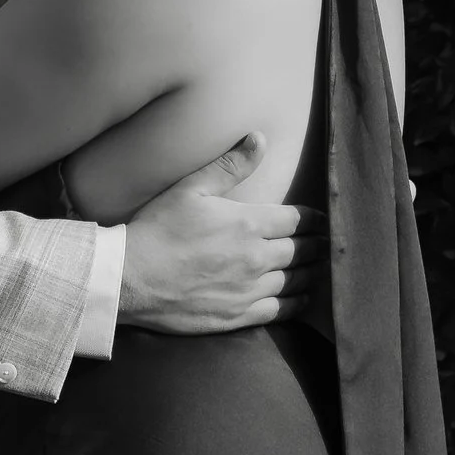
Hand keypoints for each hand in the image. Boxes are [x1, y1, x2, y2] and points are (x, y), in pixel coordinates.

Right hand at [117, 136, 320, 333]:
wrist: (128, 278)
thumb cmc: (156, 229)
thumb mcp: (190, 189)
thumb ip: (230, 166)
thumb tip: (260, 138)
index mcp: (248, 224)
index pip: (299, 219)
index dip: (316, 219)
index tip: (323, 219)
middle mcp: (256, 258)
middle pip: (304, 251)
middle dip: (318, 245)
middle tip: (326, 243)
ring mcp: (249, 290)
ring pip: (297, 281)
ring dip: (312, 273)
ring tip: (318, 267)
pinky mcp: (238, 316)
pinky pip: (281, 310)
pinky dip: (298, 302)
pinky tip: (303, 297)